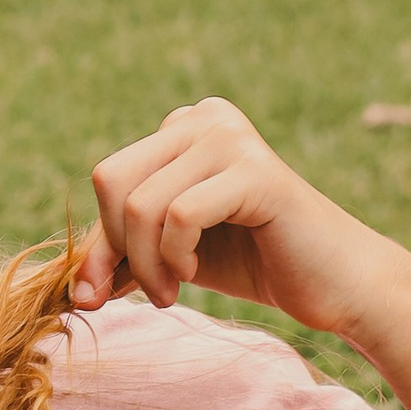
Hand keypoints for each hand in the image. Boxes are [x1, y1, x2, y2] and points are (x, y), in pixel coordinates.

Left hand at [71, 97, 397, 346]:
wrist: (337, 284)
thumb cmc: (256, 263)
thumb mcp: (172, 254)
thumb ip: (124, 256)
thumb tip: (72, 292)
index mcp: (184, 125)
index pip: (109, 177)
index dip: (100, 241)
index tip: (104, 293)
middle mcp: (205, 117)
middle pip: (111, 180)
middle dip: (118, 249)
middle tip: (154, 291)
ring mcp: (231, 137)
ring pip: (141, 203)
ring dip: (148, 264)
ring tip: (175, 290)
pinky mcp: (255, 171)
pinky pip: (178, 215)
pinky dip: (175, 256)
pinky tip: (196, 274)